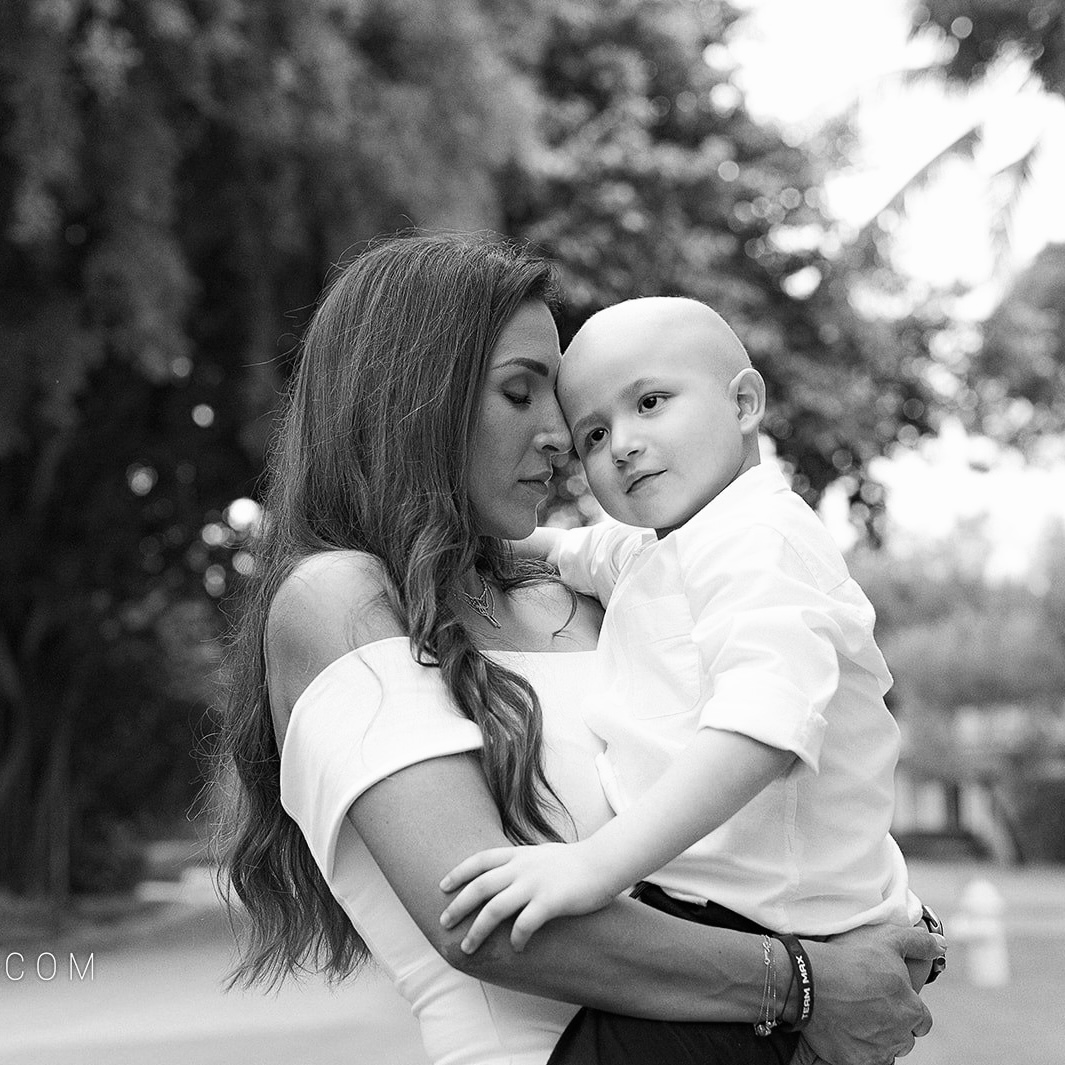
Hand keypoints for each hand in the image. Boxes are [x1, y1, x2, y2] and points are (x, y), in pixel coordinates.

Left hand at [439, 841, 617, 953]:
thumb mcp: (541, 854)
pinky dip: (516, 939)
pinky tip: (516, 950)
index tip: (443, 886)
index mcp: (518, 855)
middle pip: (480, 887)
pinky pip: (525, 924)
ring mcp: (535, 884)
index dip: (459, 873)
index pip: (480, 860)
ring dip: (477, 930)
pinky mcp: (550, 902)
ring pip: (495, 909)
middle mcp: (522, 868)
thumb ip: (521, 862)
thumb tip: (505, 872)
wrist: (603, 862)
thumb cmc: (573, 862)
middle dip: (458, 907)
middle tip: (444, 924)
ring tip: (468, 948)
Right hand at [800, 922, 941, 1064]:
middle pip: (904, 1037)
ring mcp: (878, 1050)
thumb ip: (919, 942)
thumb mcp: (888, 939)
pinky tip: (845, 1027)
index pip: (922, 1019)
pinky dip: (858, 1048)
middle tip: (870, 1005)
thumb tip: (941, 944)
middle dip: (893, 1025)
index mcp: (912, 1009)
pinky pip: (864, 1059)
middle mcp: (900, 1035)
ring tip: (856, 1016)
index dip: (908, 1007)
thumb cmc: (851, 959)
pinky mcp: (855, 1061)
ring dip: (877, 1038)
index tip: (890, 998)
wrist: (811, 980)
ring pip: (886, 1049)